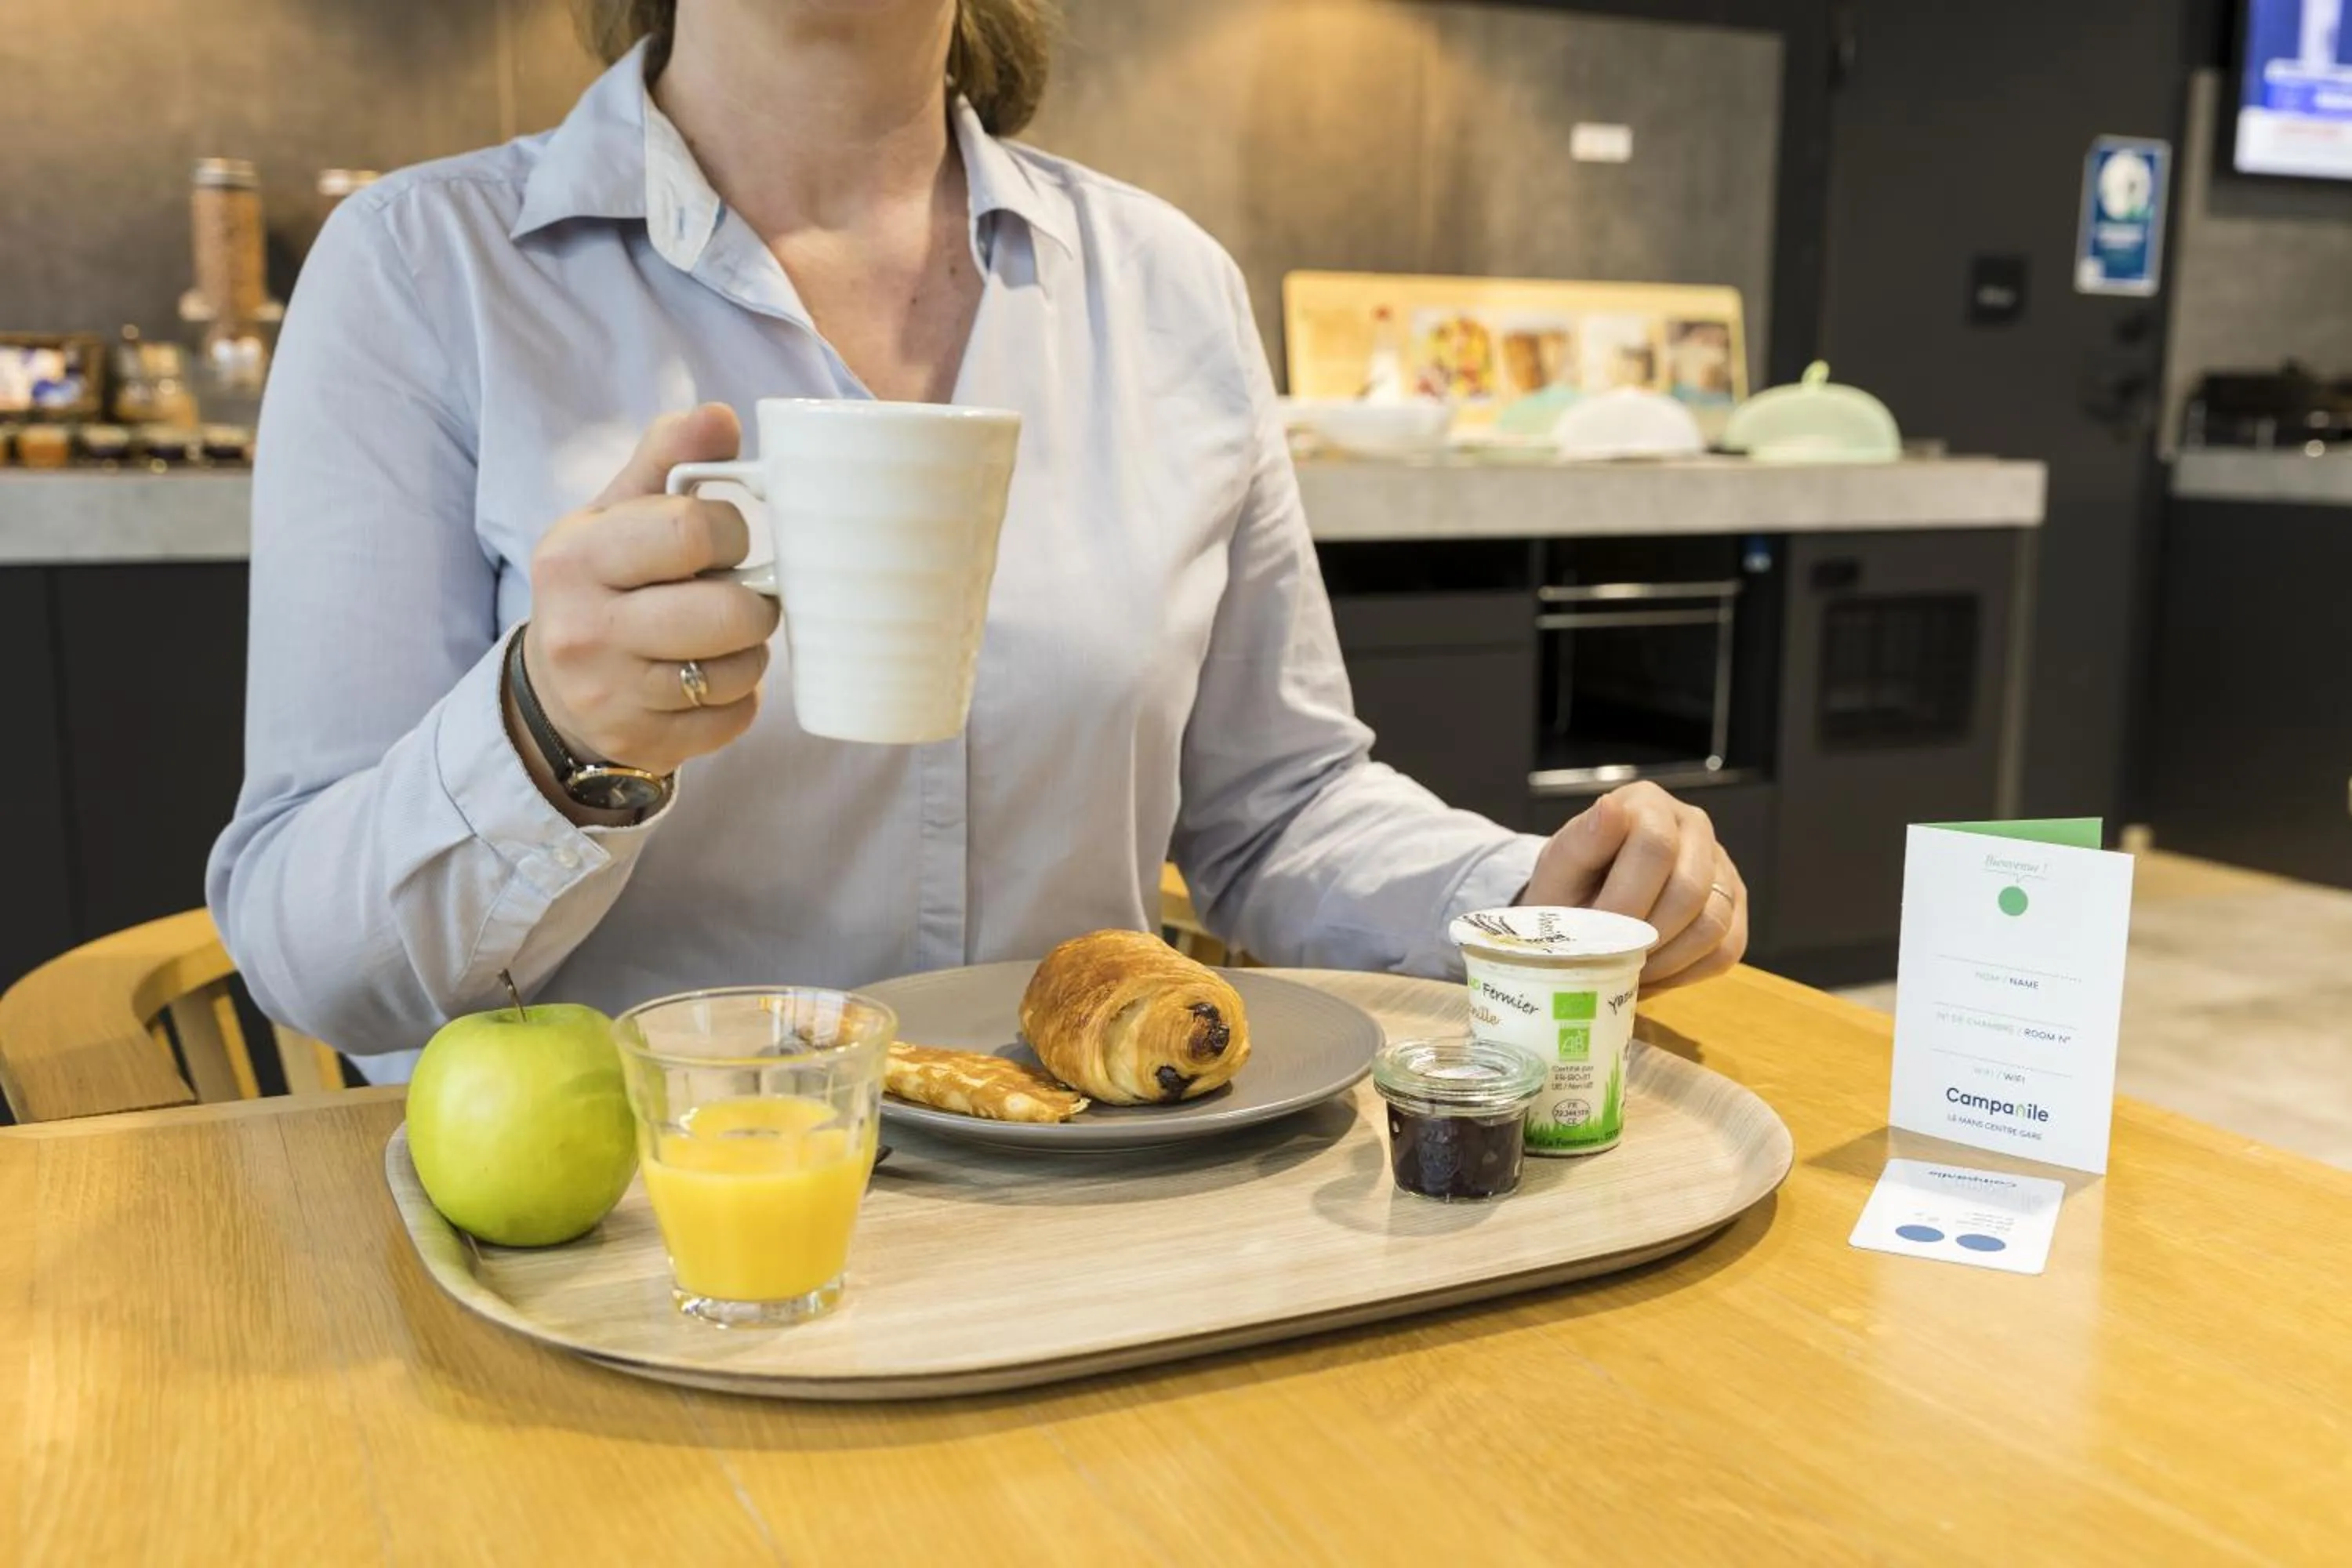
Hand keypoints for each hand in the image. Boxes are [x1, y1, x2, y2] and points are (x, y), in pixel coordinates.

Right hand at [518, 404, 779, 780]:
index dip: (731, 532)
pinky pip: (736, 716)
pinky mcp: (646, 744)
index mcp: (576, 557)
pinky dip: (740, 695)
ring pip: (739, 668)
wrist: (557, 693)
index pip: (691, 531)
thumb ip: (666, 461)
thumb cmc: (605, 584)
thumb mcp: (615, 515)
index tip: (725, 539)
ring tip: (723, 635)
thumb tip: (721, 416)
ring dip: (750, 649)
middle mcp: (585, 629)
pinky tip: (711, 677)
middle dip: (754, 600)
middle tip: (740, 594)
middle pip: (728, 611)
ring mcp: (612, 695)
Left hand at [1521, 781, 1747, 991]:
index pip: (1656, 846)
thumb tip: (1609, 808)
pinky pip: (1727, 947)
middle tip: (1610, 957)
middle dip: (1644, 934)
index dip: (1625, 899)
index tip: (1594, 932)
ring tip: (1628, 967)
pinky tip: (1652, 971)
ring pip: (1712, 922)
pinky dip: (1687, 971)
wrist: (1581, 909)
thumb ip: (1580, 843)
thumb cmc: (1568, 887)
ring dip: (1665, 958)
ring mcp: (1720, 865)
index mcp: (1647, 804)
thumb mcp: (1558, 869)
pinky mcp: (1733, 905)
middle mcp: (1693, 825)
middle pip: (1690, 889)